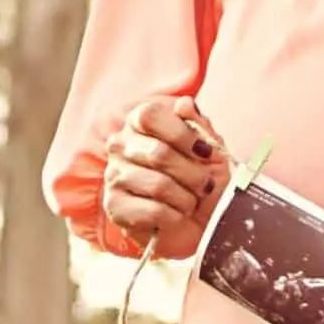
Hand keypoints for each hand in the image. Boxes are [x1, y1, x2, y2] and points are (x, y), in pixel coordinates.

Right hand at [101, 93, 230, 258]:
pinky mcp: (115, 207)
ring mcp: (114, 176)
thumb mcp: (209, 147)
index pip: (150, 115)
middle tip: (205, 185)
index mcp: (140, 122)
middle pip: (158, 153)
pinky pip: (154, 211)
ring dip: (187, 198)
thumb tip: (184, 104)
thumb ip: (198, 124)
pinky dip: (176, 216)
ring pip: (159, 185)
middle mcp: (120, 145)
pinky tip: (178, 215)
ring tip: (192, 201)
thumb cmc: (202, 178)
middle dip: (193, 173)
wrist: (199, 219)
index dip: (181, 134)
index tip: (204, 152)